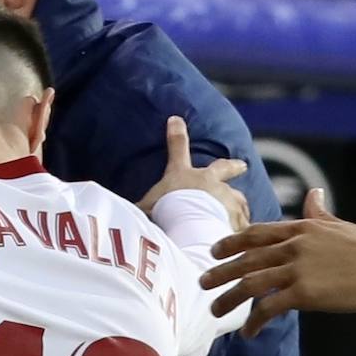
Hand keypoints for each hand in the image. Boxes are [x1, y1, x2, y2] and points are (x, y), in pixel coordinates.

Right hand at [137, 117, 249, 231]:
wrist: (189, 226)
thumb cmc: (163, 215)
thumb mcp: (143, 210)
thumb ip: (136, 210)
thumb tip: (111, 213)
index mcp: (182, 175)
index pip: (176, 148)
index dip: (175, 133)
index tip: (176, 120)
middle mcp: (208, 182)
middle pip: (222, 169)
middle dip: (232, 166)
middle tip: (243, 165)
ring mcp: (226, 198)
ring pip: (238, 198)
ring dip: (238, 204)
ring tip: (241, 214)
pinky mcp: (237, 217)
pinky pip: (243, 223)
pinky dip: (242, 228)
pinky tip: (244, 236)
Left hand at [201, 188, 355, 336]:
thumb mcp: (339, 225)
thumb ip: (319, 212)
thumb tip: (313, 193)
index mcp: (300, 229)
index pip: (256, 234)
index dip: (232, 242)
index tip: (214, 250)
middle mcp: (294, 246)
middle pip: (246, 258)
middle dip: (220, 271)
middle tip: (202, 282)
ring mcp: (298, 269)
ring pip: (251, 283)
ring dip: (229, 298)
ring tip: (214, 310)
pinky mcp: (305, 293)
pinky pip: (270, 307)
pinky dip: (255, 320)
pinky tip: (248, 332)